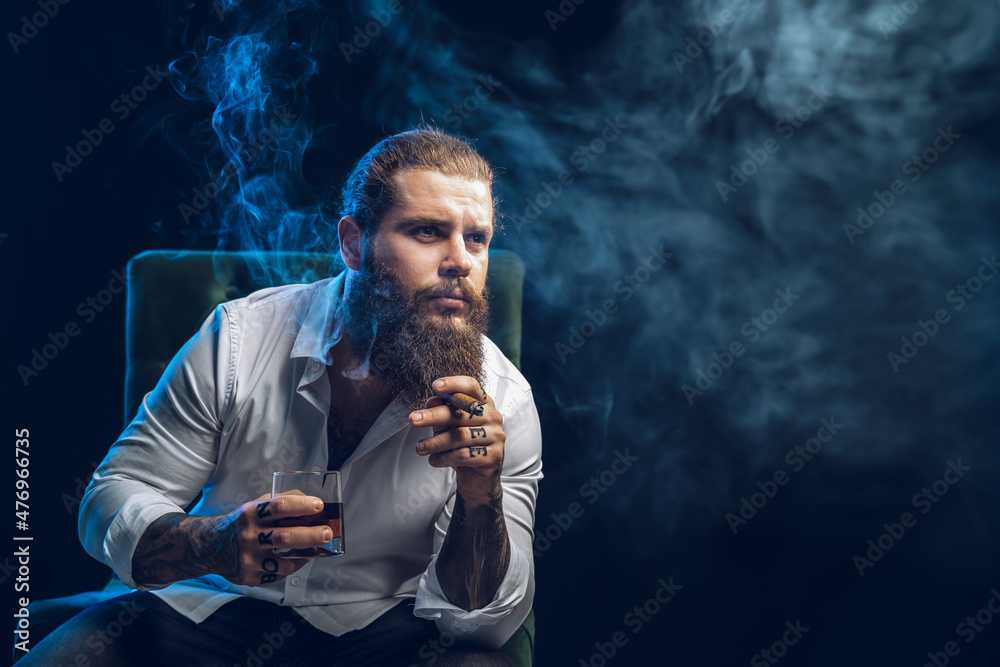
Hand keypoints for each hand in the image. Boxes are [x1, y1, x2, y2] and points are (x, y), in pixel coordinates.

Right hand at [133, 491, 334, 587]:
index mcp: (250, 514)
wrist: (210, 547)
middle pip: (285, 537)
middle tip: (327, 532)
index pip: (279, 506)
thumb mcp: (255, 506)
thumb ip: (280, 502)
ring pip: (283, 562)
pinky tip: (298, 559)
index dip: (301, 505)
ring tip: (317, 548)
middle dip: (310, 535)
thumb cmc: (241, 523)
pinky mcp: (249, 577)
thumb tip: (310, 500)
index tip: (319, 505)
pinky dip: (292, 566)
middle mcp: (248, 537)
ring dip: (305, 555)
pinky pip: (278, 574)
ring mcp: (248, 559)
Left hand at [409, 376, 504, 506]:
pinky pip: (465, 455)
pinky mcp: (493, 456)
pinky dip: (445, 458)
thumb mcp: (450, 426)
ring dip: (436, 442)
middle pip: (461, 413)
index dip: (454, 384)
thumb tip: (430, 401)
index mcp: (484, 403)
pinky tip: (434, 460)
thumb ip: (442, 412)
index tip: (435, 386)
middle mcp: (493, 417)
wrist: (478, 476)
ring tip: (420, 447)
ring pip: (461, 436)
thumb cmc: (463, 444)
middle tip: (413, 420)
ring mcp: (496, 437)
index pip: (471, 387)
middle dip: (433, 416)